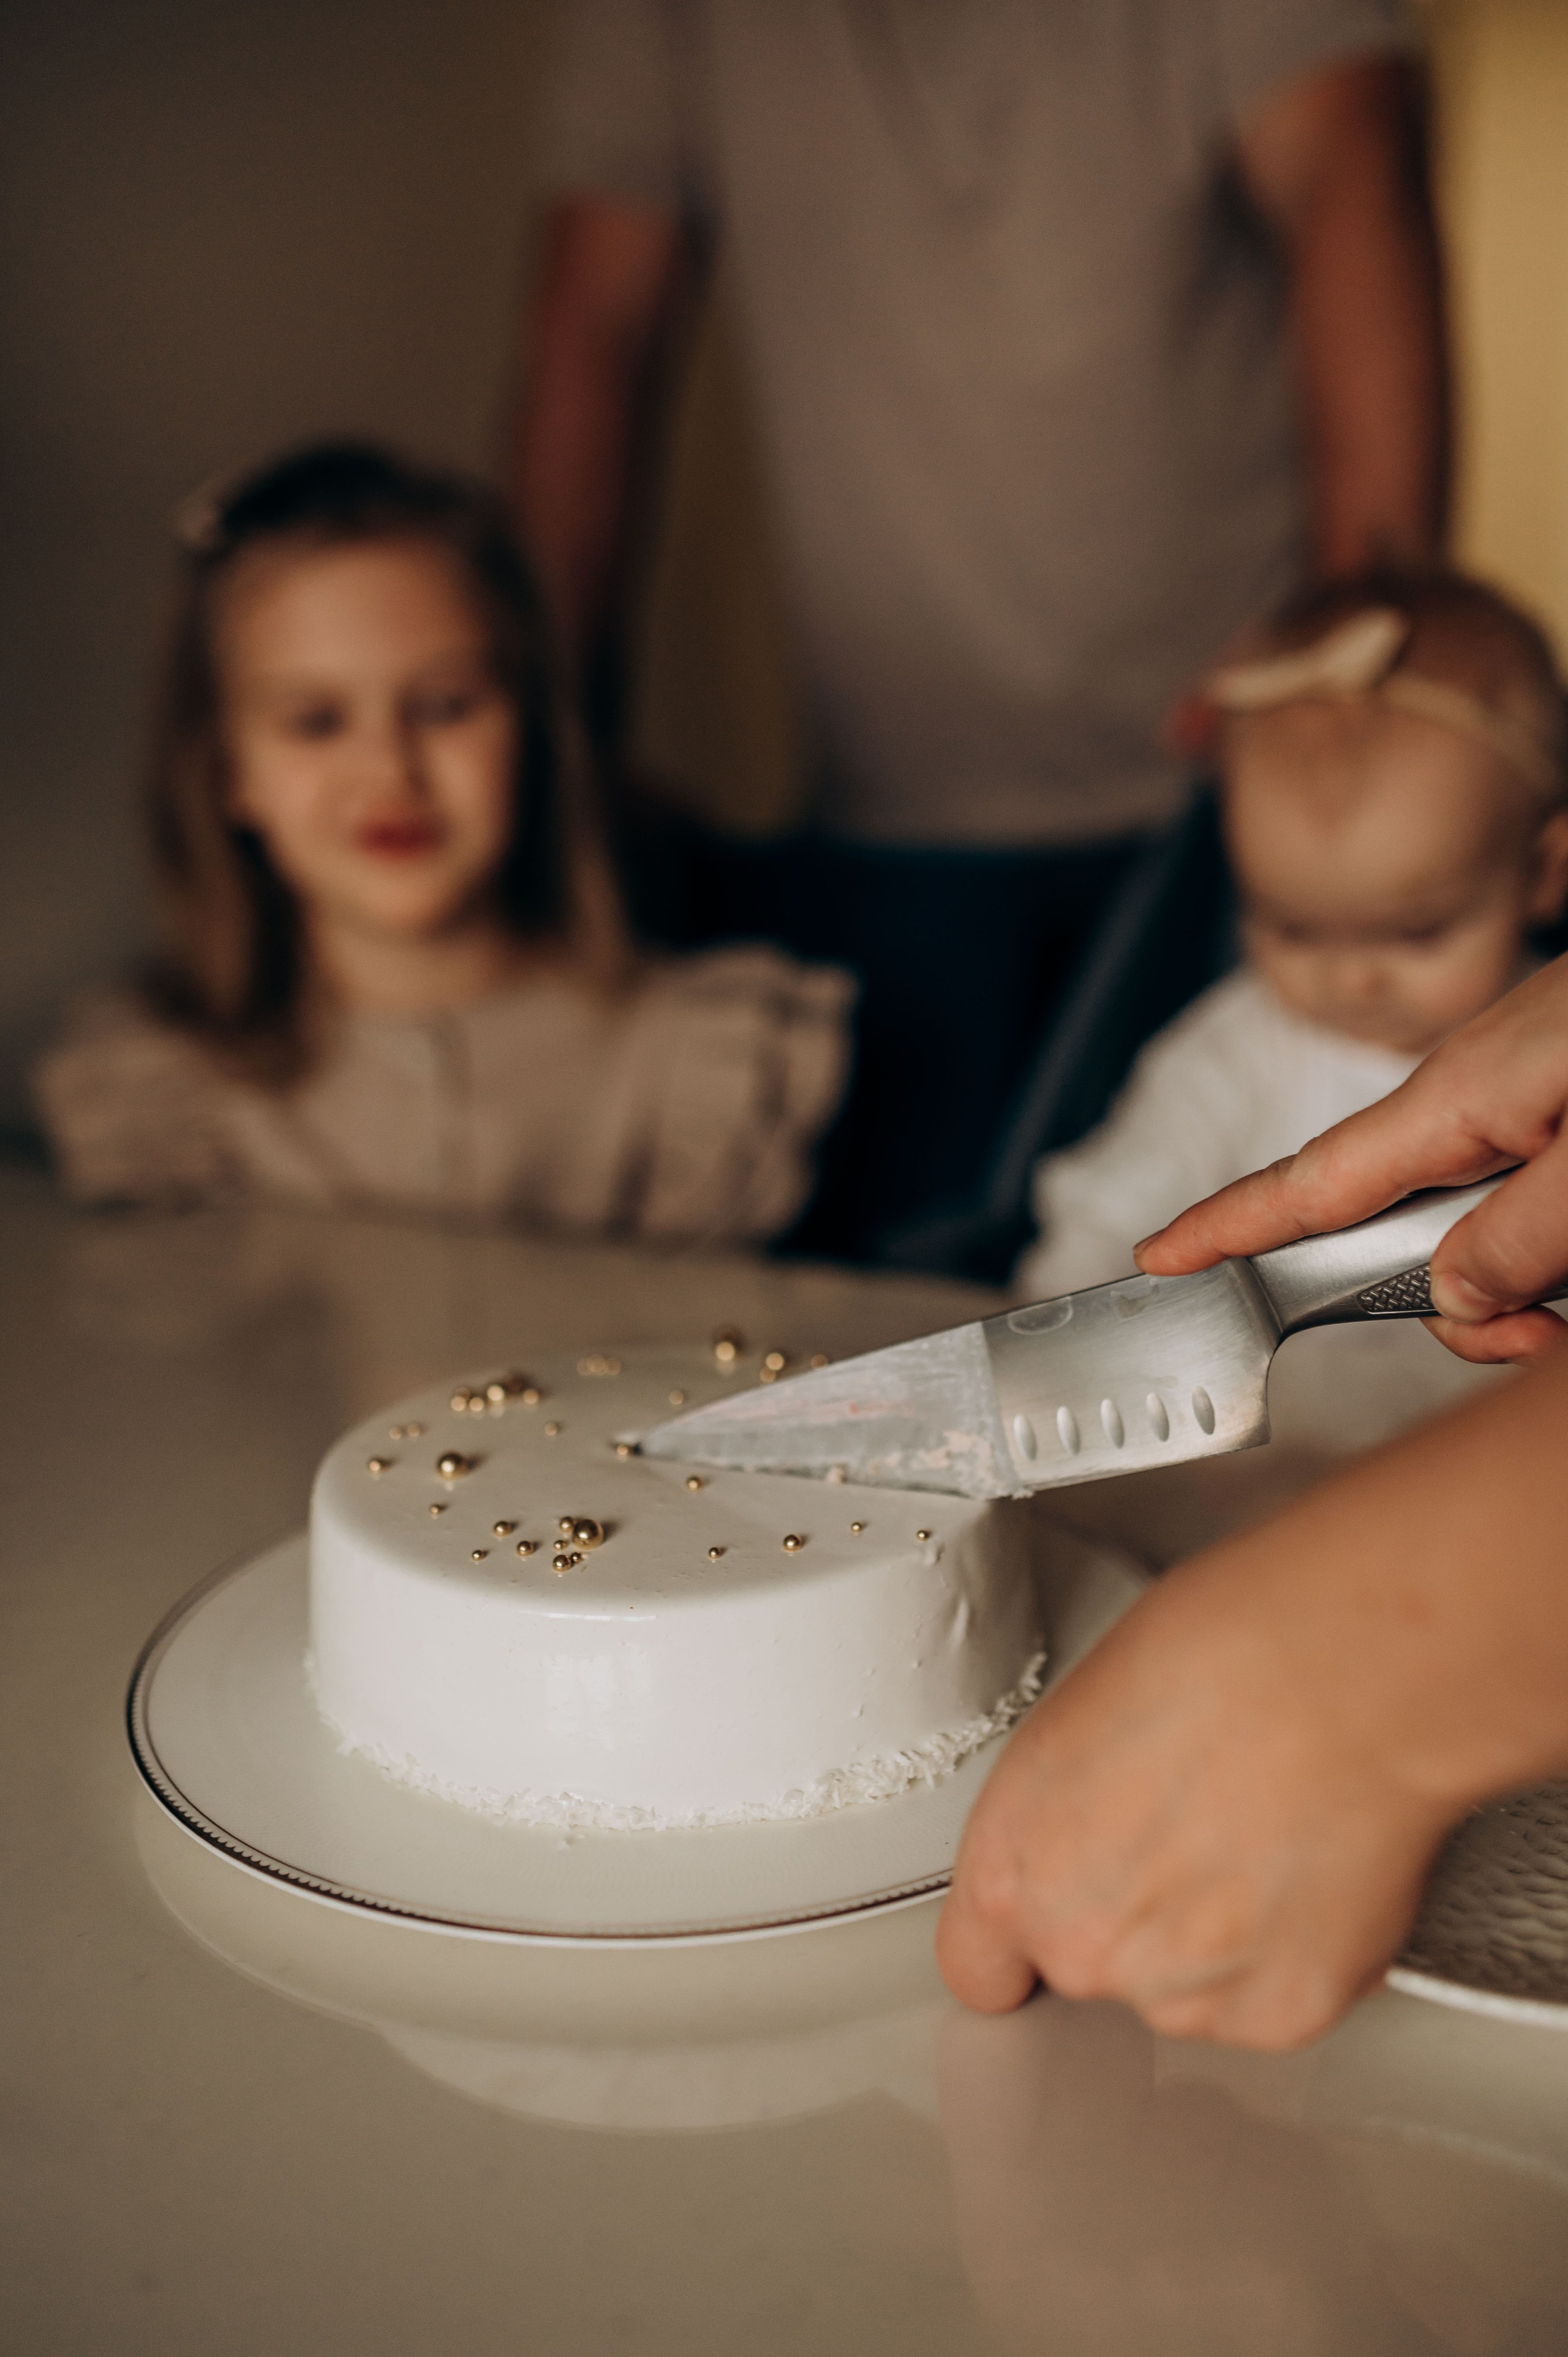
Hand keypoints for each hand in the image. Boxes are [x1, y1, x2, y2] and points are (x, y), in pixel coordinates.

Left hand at [939, 1343, 1567, 2045]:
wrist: (1349, 1673)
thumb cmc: (1226, 1649)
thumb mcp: (1084, 1713)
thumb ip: (1070, 1808)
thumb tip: (1100, 1816)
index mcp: (1014, 1866)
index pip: (978, 1963)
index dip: (1018, 1945)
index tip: (1043, 1932)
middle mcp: (1085, 1946)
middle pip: (1094, 1962)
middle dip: (1137, 1911)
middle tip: (1198, 1823)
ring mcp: (1186, 1993)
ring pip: (1188, 1986)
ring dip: (1220, 1932)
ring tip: (1268, 1828)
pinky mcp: (1284, 2013)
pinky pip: (1274, 2000)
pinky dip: (1297, 1951)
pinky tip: (1312, 1864)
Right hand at [1136, 955, 1567, 1362]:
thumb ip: (1517, 1242)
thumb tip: (1454, 1294)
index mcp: (1456, 1099)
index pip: (1308, 1182)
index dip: (1225, 1227)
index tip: (1159, 1256)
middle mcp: (1469, 1091)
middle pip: (1394, 1222)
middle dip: (1442, 1298)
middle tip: (1529, 1337)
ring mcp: (1513, 1088)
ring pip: (1467, 1214)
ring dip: (1515, 1274)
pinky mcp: (1551, 1089)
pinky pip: (1515, 1183)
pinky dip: (1545, 1234)